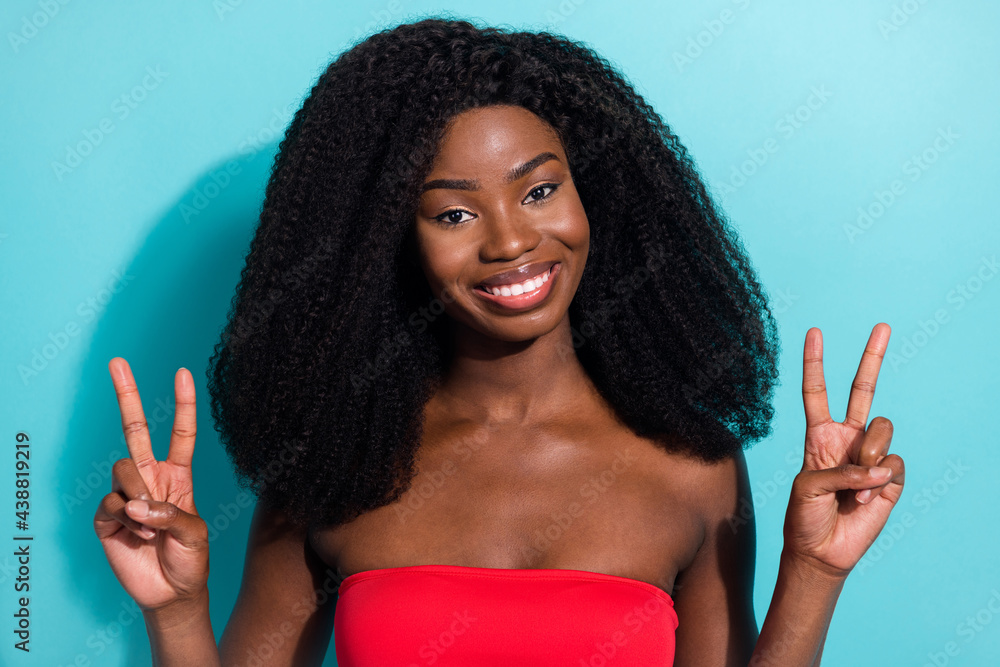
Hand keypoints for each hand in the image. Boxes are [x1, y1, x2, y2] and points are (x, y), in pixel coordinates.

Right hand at [93, 358, 209, 611]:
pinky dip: (124, 517)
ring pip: (123, 468)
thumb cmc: (190, 559)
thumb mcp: (196, 534)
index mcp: (178, 475)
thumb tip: (138, 505)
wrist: (171, 592)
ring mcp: (127, 494)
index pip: (181, 432)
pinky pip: (110, 502)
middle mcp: (150, 477)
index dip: (183, 404)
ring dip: (138, 494)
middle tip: (118, 361)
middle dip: (127, 393)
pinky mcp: (107, 516)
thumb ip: (172, 515)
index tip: (183, 372)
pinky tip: (134, 534)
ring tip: (149, 524)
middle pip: (135, 428)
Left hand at [782, 323, 905, 577]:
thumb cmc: (804, 517)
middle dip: (872, 357)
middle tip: (882, 326)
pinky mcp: (889, 476)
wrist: (821, 551)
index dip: (814, 363)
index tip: (814, 332)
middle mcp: (846, 438)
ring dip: (869, 453)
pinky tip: (865, 497)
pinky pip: (893, 461)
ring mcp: (870, 455)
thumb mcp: (806, 488)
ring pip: (882, 428)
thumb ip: (839, 470)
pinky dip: (879, 477)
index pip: (816, 391)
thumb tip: (877, 467)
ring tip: (854, 484)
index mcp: (818, 435)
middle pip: (863, 390)